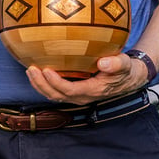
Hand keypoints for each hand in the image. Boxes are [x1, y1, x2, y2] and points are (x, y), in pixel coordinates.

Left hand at [26, 52, 147, 104]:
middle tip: (31, 69)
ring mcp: (76, 94)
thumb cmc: (125, 70)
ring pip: (54, 95)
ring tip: (30, 70)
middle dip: (41, 85)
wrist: (128, 78)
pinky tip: (37, 70)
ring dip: (40, 85)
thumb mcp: (125, 64)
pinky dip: (44, 83)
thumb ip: (116, 64)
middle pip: (57, 95)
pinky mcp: (73, 90)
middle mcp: (82, 96)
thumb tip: (104, 63)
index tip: (46, 70)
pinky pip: (55, 90)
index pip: (70, 90)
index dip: (56, 82)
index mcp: (93, 91)